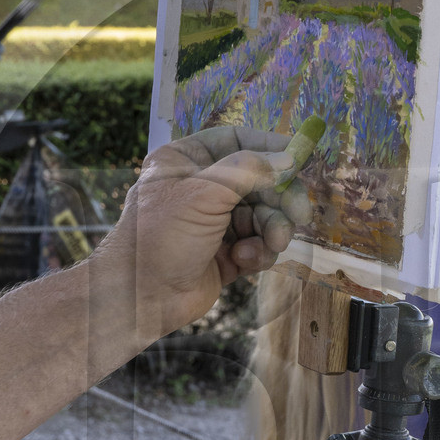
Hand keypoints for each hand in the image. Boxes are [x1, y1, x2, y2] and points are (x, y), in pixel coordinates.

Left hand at [97, 126, 310, 340]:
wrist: (139, 298)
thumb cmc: (161, 237)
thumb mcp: (203, 193)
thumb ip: (249, 170)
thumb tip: (288, 157)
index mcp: (186, 161)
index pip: (236, 141)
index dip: (268, 148)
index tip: (298, 159)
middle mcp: (201, 187)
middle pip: (258, 181)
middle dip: (279, 199)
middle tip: (299, 214)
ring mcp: (214, 222)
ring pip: (263, 215)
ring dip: (272, 230)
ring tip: (272, 245)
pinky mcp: (226, 254)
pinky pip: (257, 244)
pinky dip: (258, 252)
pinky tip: (243, 262)